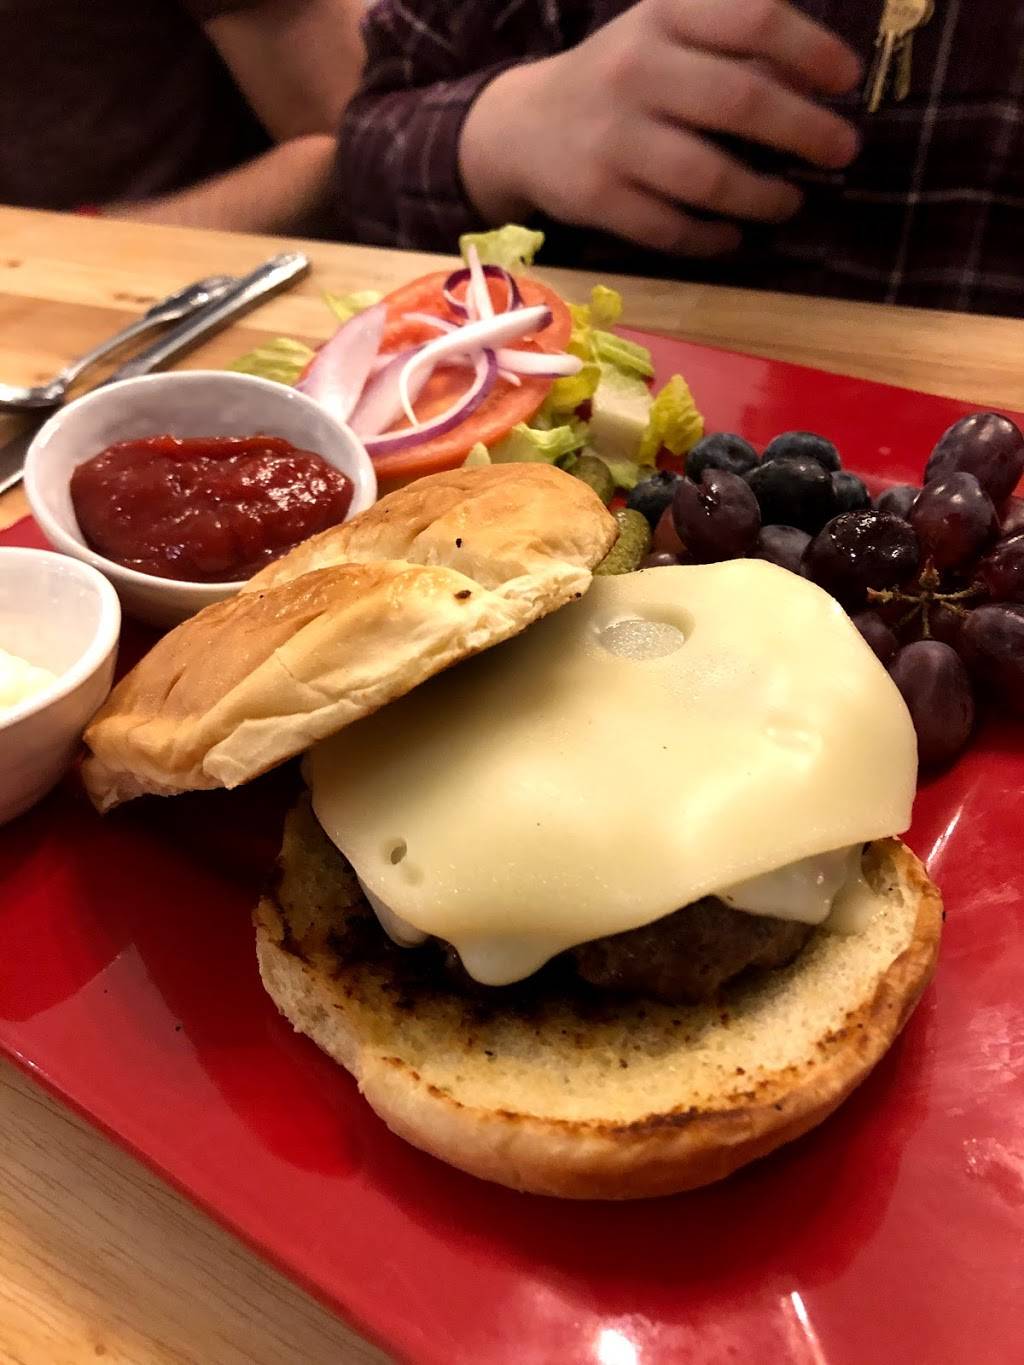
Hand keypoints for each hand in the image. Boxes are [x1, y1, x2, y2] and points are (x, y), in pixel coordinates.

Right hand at [460, 0, 861, 255]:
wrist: (525, 127)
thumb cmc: (622, 78)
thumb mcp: (668, 35)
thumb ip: (733, 45)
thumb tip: (816, 84)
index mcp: (663, 15)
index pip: (753, 19)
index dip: (811, 50)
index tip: (848, 80)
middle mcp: (635, 70)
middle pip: (739, 101)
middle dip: (805, 131)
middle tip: (843, 152)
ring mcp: (612, 139)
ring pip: (707, 177)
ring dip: (763, 197)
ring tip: (790, 203)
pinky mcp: (596, 198)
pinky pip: (670, 228)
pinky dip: (712, 238)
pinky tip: (733, 235)